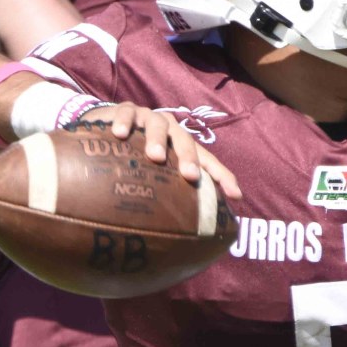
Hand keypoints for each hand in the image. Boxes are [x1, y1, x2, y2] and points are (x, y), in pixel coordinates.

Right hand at [90, 103, 241, 201]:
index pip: (207, 160)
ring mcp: (149, 117)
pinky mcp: (126, 110)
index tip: (235, 196)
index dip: (222, 176)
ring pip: (158, 125)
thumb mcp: (154, 173)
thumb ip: (165, 194)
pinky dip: (125, 122)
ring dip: (158, 140)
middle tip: (190, 175)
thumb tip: (177, 236)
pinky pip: (127, 113)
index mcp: (182, 146)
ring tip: (155, 156)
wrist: (110, 124)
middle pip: (184, 141)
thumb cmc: (137, 155)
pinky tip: (120, 134)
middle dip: (189, 158)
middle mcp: (170, 130)